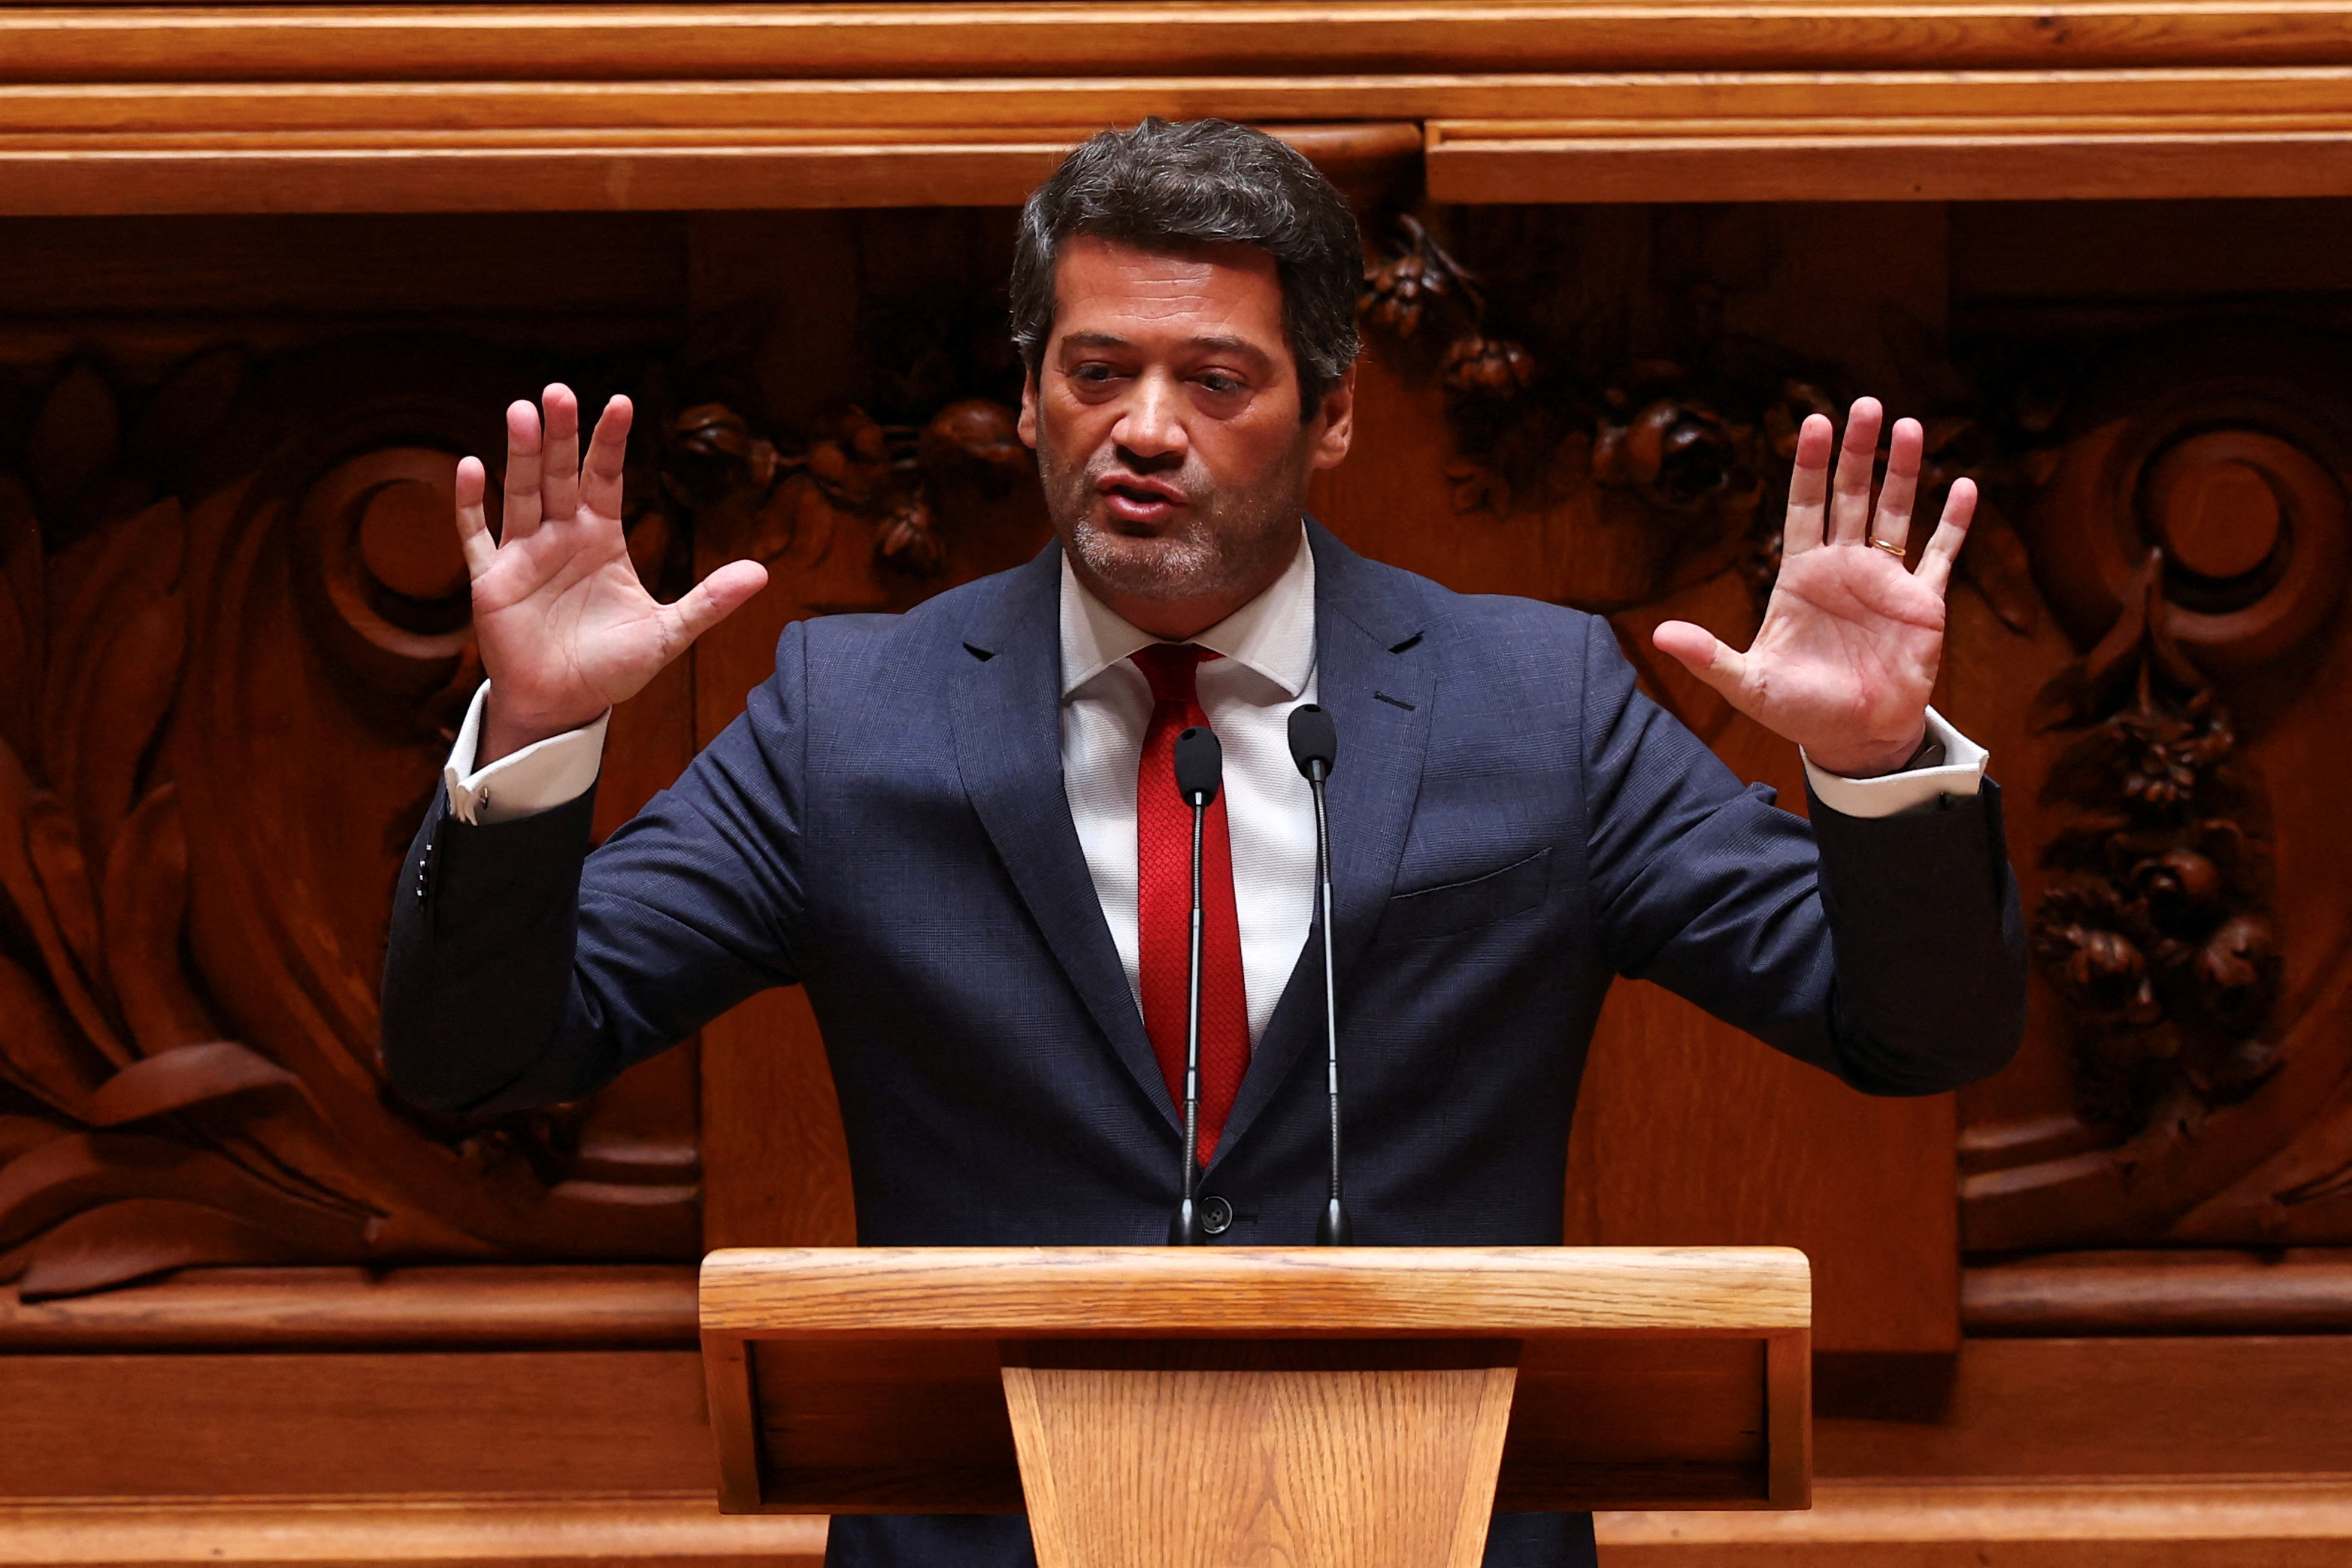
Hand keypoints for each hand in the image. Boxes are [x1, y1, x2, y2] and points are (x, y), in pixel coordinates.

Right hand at [457, 385, 767, 764]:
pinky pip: (477, 535)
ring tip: (521, 412)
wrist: (565, 706)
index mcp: (602, 538)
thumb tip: (762, 574)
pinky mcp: (491, 580)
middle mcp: (561, 536)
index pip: (606, 478)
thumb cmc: (612, 667)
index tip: (621, 402)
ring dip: (520, 455)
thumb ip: (709, 601)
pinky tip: (469, 467)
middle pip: (560, 474)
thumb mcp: (667, 634)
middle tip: (558, 391)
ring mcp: (524, 554)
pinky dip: (471, 504)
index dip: (611, 442)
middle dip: (561, 435)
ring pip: (521, 493)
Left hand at [1651, 397, 1973, 778]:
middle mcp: (1844, 567)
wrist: (1853, 738)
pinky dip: (1955, 523)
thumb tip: (1658, 636)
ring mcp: (1885, 580)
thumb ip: (1708, 656)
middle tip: (1863, 404)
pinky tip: (1966, 484)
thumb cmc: (1797, 709)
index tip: (1811, 421)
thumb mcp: (1746, 683)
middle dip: (1856, 452)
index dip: (1807, 466)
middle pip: (1850, 495)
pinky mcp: (1923, 603)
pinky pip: (1941, 554)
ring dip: (1904, 471)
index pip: (1802, 506)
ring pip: (1896, 511)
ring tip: (1910, 426)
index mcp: (1801, 575)